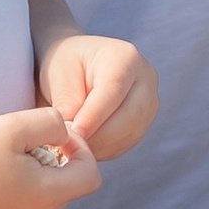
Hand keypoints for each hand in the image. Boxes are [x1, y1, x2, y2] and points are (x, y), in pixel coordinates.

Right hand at [0, 107, 102, 208]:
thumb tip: (67, 132)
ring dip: (31, 189)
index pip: (90, 177)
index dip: (81, 152)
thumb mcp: (16, 124)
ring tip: (0, 170)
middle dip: (53, 169)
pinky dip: (10, 208)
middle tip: (23, 150)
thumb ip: (53, 122)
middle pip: (63, 194)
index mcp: (47, 197)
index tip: (56, 138)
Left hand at [38, 30, 157, 159]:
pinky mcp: (144, 122)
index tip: (73, 134)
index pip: (113, 92)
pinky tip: (87, 147)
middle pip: (130, 116)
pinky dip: (106, 150)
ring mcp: (149, 102)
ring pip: (131, 133)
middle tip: (72, 145)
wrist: (80, 67)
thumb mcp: (59, 72)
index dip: (93, 117)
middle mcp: (145, 79)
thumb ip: (66, 99)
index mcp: (125, 57)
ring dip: (102, 146)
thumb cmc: (68, 64)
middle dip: (99, 137)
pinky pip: (128, 143)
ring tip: (76, 146)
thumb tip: (72, 129)